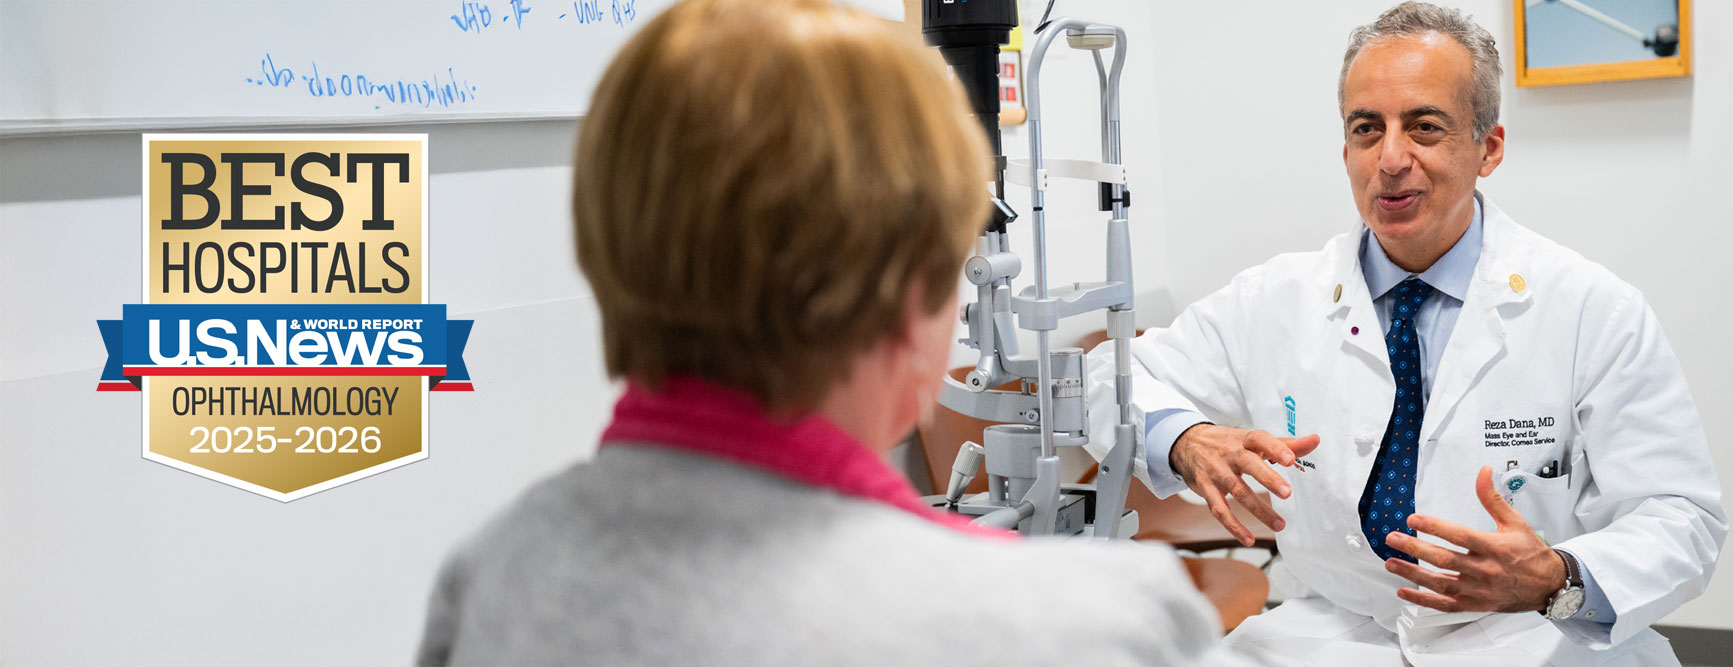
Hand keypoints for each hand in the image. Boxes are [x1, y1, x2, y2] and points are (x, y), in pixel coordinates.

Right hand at [1168, 424, 1320, 546]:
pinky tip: (1248, 538)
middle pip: (1248, 465)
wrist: (1187, 442)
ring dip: (1258, 509)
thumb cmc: (1227, 442)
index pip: (1260, 439)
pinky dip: (1233, 526)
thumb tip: (1315, 441)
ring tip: (1280, 525)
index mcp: (1244, 439)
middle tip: (1287, 493)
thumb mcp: (1253, 439)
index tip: (1290, 459)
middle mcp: (1229, 454)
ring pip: (1237, 491)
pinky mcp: (1206, 489)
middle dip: (1267, 478)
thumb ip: (1286, 443)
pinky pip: (1219, 510)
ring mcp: (1217, 472)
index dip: (1275, 448)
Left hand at [1383, 465, 1566, 612]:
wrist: (1551, 585)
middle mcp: (1487, 571)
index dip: (1435, 527)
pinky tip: (1406, 592)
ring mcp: (1480, 590)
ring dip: (1413, 574)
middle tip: (1393, 539)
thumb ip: (1493, 498)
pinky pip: (1447, 605)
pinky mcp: (1477, 604)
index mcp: (1495, 548)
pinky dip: (1424, 600)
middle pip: (1445, 559)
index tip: (1414, 519)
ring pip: (1442, 583)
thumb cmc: (1532, 554)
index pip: (1460, 536)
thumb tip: (1483, 472)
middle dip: (1416, 548)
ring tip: (1392, 563)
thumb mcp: (1515, 522)